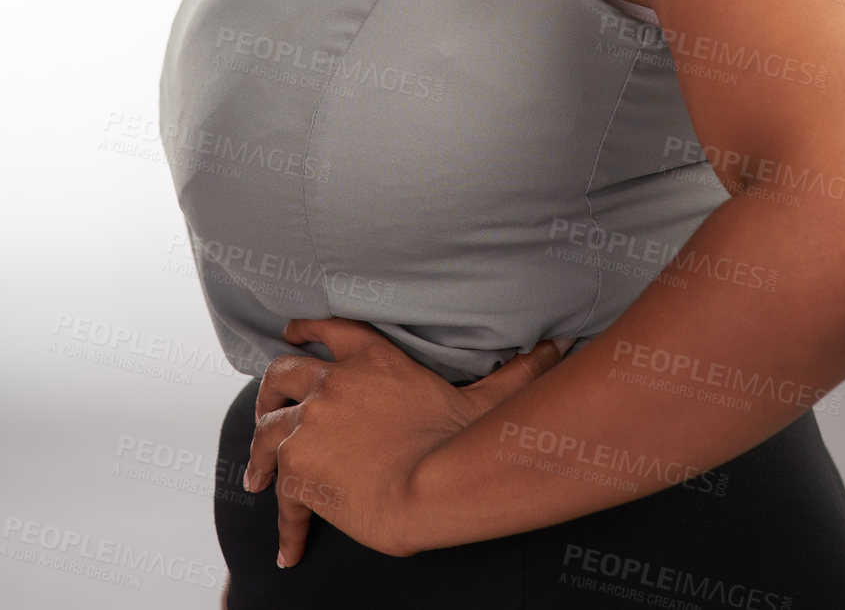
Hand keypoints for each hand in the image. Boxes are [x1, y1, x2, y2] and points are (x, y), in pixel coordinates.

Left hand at [243, 317, 572, 564]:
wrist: (431, 485)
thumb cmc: (462, 440)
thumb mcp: (487, 397)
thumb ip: (516, 370)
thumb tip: (556, 349)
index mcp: (372, 359)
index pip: (329, 330)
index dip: (307, 329)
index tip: (292, 332)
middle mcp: (334, 383)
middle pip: (284, 373)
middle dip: (271, 388)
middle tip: (266, 404)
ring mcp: (312, 424)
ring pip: (266, 427)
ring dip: (258, 450)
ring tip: (255, 474)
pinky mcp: (301, 470)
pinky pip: (281, 497)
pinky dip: (282, 522)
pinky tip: (286, 547)